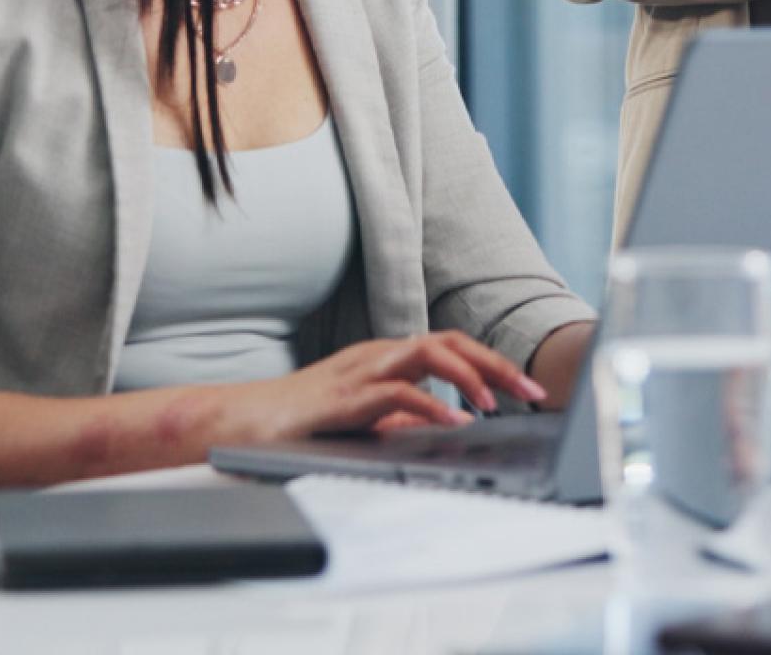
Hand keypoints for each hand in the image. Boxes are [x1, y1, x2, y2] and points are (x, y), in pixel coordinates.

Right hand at [225, 331, 546, 441]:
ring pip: (429, 352)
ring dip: (470, 375)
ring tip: (498, 402)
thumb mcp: (363, 421)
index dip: (493, 363)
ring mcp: (360, 371)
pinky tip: (451, 422)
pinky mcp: (342, 397)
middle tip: (534, 392)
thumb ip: (399, 420)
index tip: (528, 389)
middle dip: (497, 363)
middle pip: (450, 341)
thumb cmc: (297, 423)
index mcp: (386, 358)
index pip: (451, 347)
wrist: (237, 424)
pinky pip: (394, 391)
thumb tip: (442, 428)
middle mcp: (378, 355)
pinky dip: (429, 405)